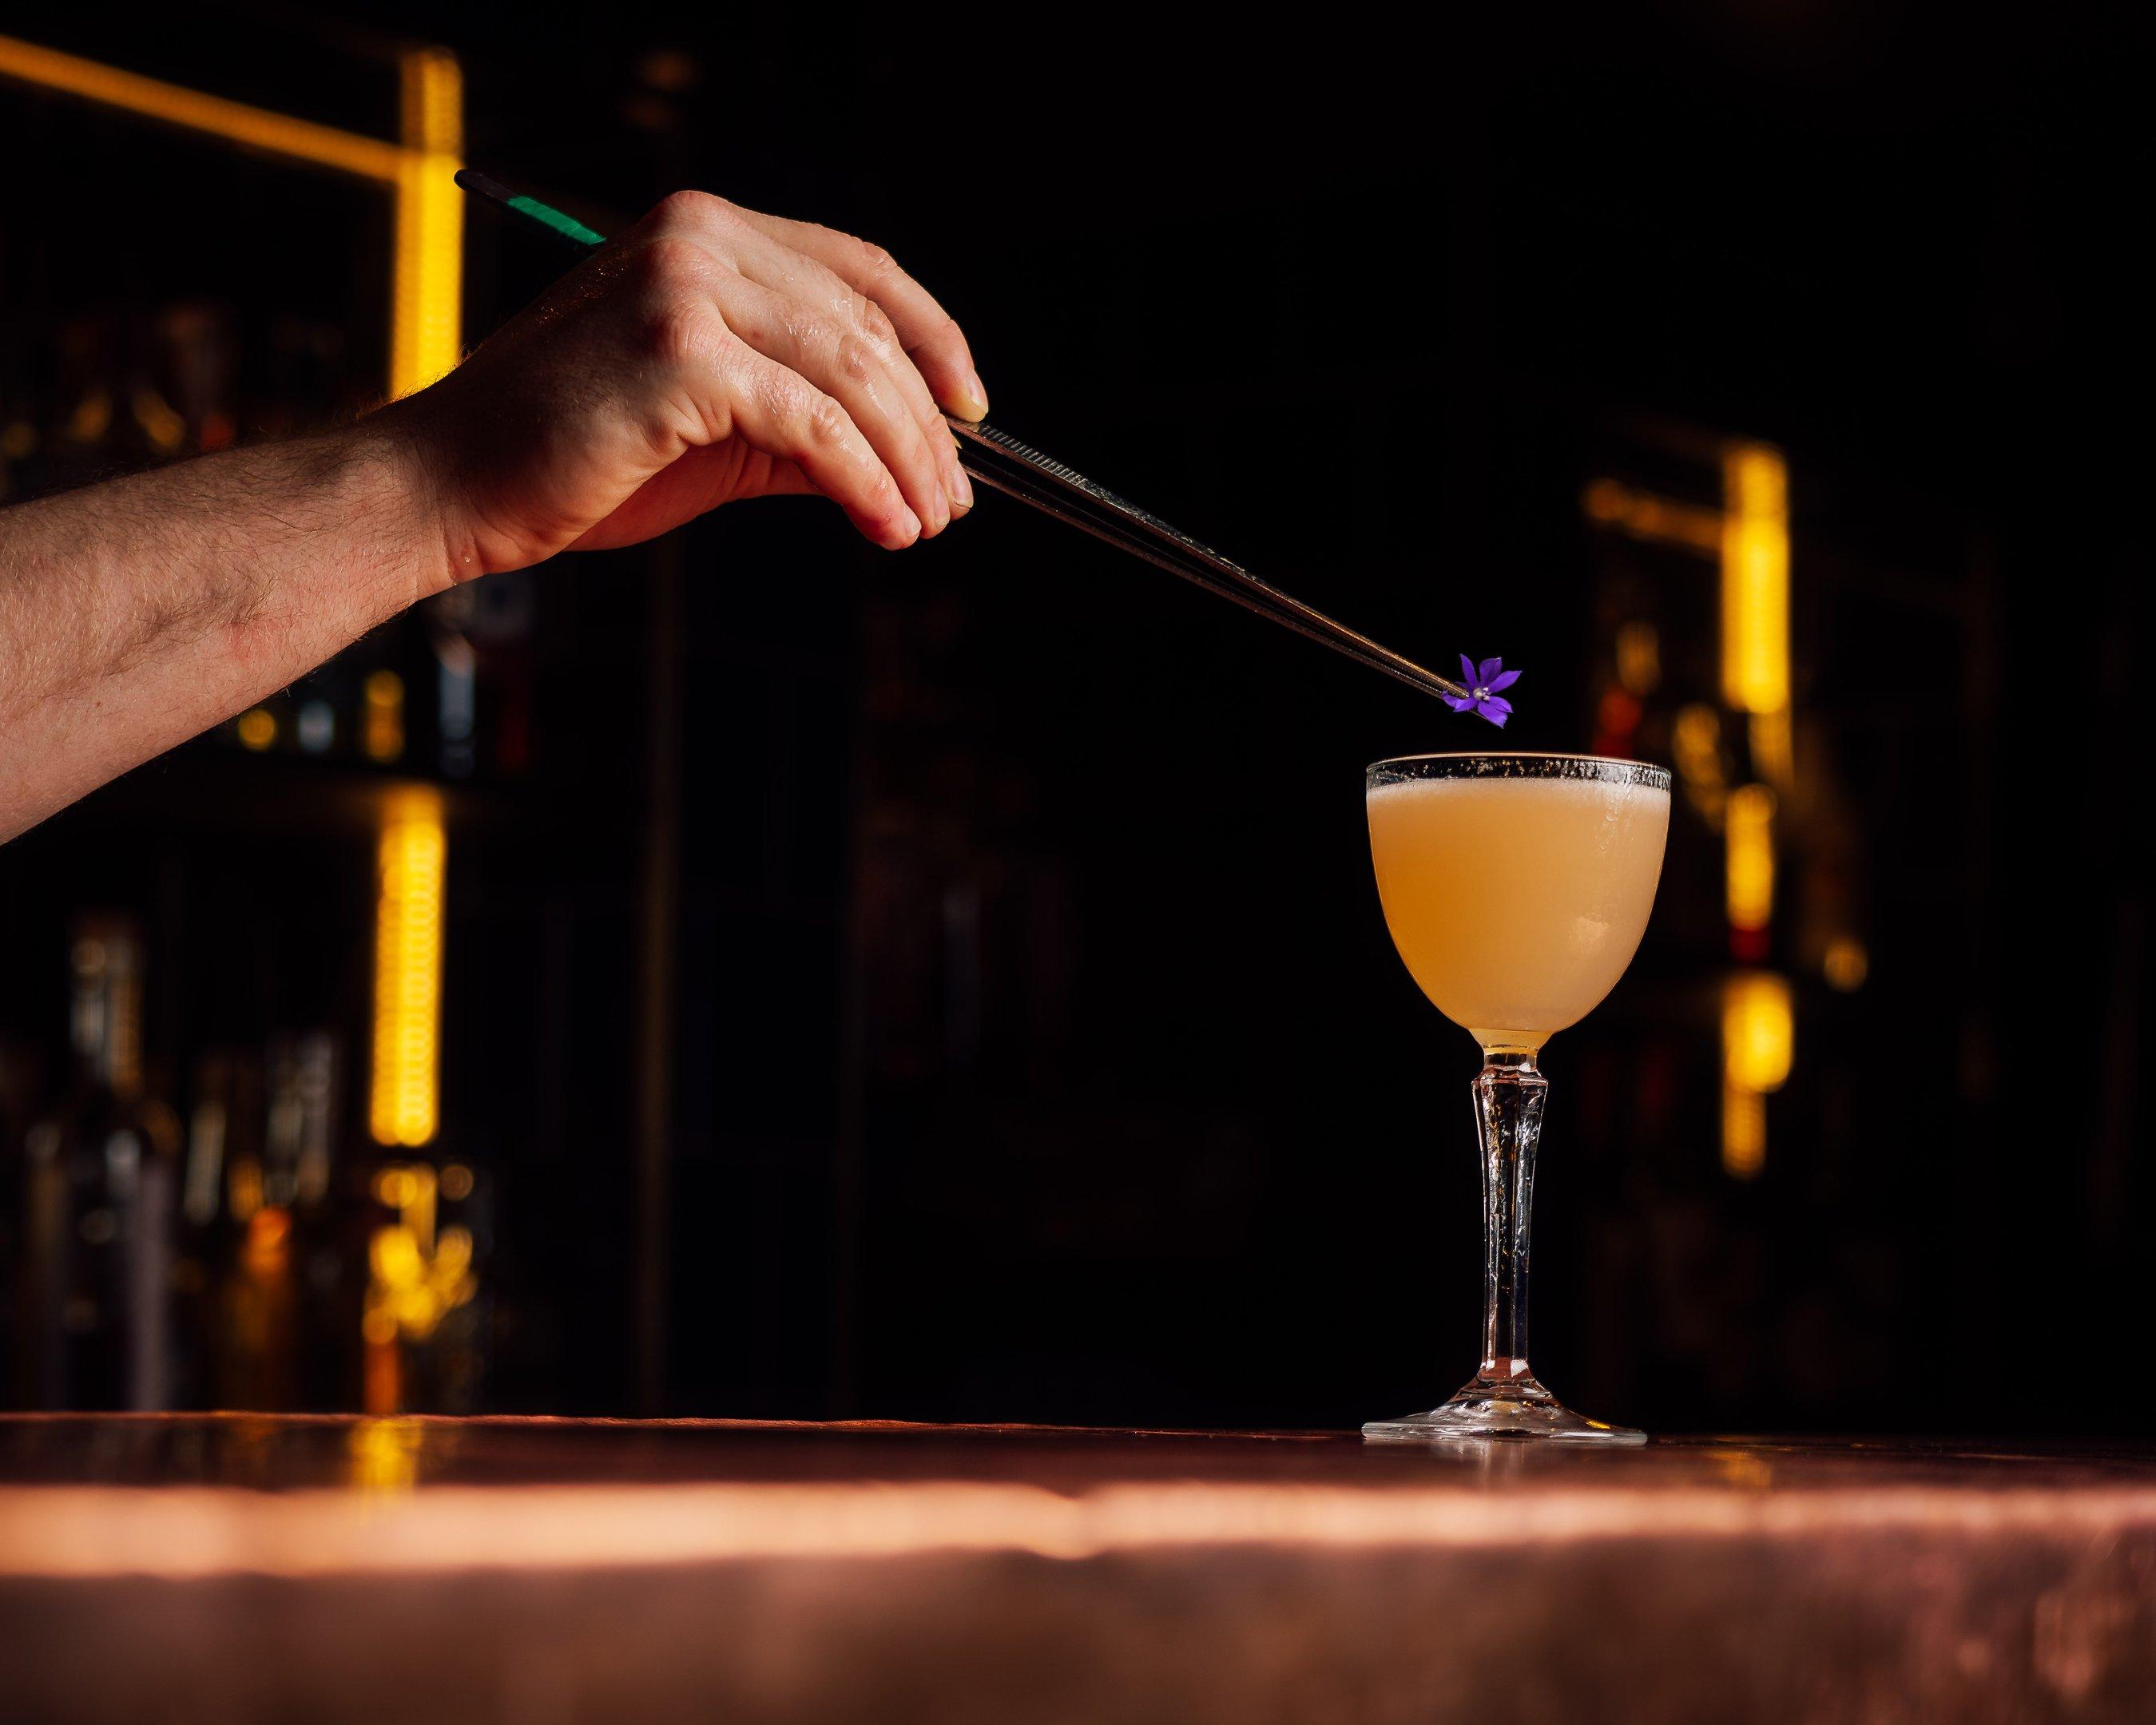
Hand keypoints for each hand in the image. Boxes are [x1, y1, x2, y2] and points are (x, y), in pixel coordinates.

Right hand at [388, 190, 987, 582]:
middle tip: (956, 499)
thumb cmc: (573, 459)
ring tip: (929, 523)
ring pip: (853, 373)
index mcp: (705, 230)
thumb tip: (909, 455)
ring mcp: (687, 288)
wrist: (454, 486)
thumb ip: (802, 419)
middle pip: (866, 327)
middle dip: (928, 424)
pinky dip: (867, 483)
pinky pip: (815, 424)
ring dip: (910, 459)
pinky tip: (888, 528)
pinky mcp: (682, 357)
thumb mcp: (711, 426)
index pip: (858, 270)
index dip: (932, 339)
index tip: (972, 411)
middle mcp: (699, 236)